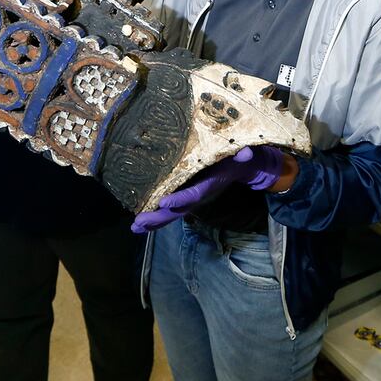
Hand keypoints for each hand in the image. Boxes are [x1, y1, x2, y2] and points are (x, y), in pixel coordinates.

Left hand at [130, 147, 287, 233]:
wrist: (243, 165)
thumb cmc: (240, 156)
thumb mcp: (244, 152)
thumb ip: (244, 153)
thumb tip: (245, 154)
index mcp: (212, 183)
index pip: (195, 194)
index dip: (181, 199)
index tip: (165, 202)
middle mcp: (201, 194)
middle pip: (179, 210)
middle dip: (159, 218)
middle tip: (139, 223)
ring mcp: (193, 197)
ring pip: (172, 213)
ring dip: (154, 221)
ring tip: (135, 227)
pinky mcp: (187, 195)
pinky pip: (171, 209)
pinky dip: (156, 216)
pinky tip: (140, 223)